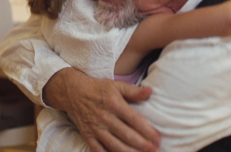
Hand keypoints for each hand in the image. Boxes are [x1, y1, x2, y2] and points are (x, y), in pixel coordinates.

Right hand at [43, 68, 159, 150]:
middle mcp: (105, 117)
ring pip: (115, 145)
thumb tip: (150, 91)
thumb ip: (134, 91)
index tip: (158, 138)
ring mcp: (95, 128)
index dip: (147, 130)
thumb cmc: (98, 88)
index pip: (134, 120)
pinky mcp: (88, 135)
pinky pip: (99, 150)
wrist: (73, 92)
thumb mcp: (116, 85)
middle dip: (142, 145)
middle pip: (126, 135)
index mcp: (114, 104)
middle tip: (155, 150)